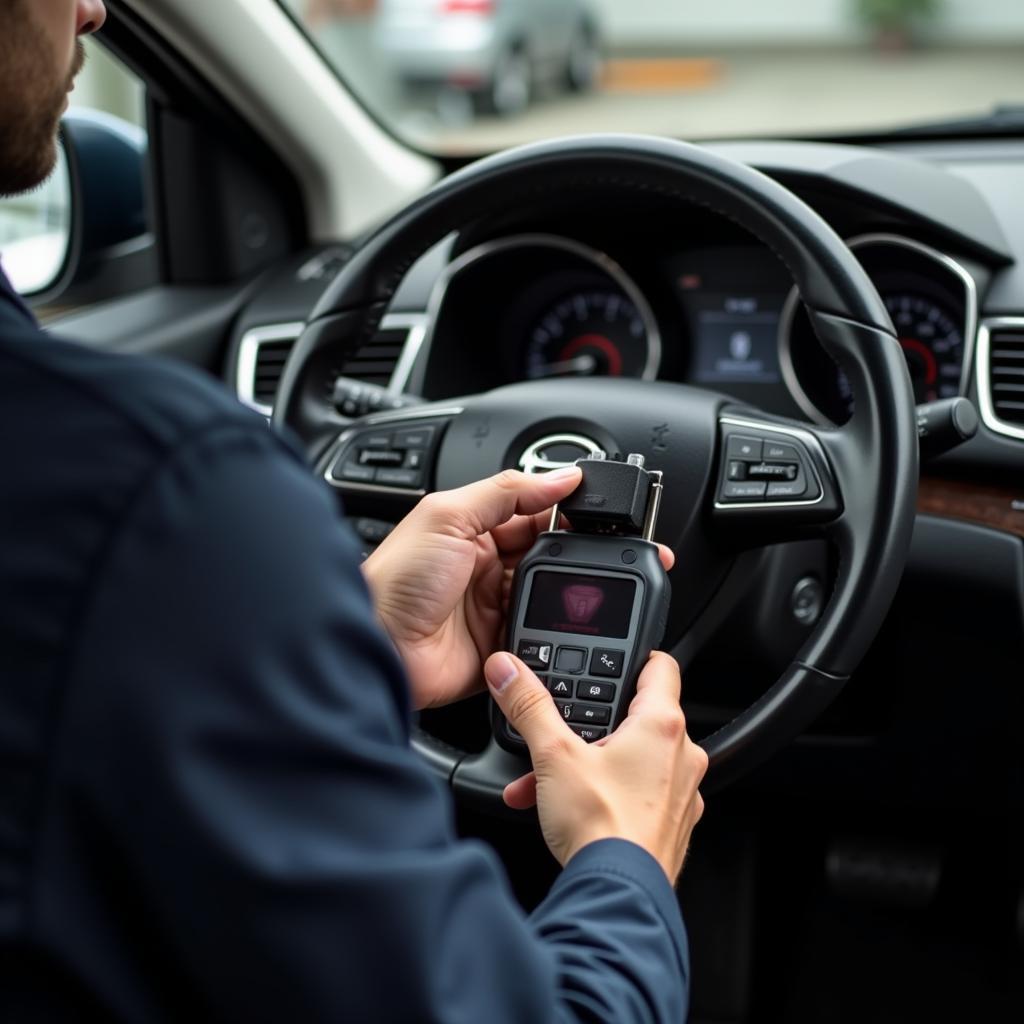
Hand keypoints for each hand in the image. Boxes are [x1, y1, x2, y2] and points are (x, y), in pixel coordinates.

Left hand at [361, 468, 572, 708]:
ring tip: (563, 591)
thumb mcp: (448, 516)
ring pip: (548, 597)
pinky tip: (553, 624)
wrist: (379, 645)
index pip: (530, 513)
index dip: (559, 510)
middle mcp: (485, 568)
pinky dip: (549, 632)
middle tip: (583, 554)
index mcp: (473, 531)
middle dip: (564, 554)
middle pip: (545, 555)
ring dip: (557, 594)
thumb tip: (561, 476)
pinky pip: (538, 636)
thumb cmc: (395, 580)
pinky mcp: (499, 646)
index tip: (589, 510)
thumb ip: (506, 491)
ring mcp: (493, 608)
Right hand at [485, 651, 707, 882]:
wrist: (618, 896)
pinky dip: (605, 794)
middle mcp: (681, 755)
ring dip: (591, 765)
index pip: (660, 667)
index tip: (614, 659)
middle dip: (593, 727)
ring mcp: (681, 793)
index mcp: (662, 725)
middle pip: (637, 718)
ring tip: (550, 780)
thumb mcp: (553, 754)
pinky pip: (637, 795)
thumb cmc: (602, 827)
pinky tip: (566, 808)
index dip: (635, 658)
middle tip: (562, 733)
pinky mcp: (672, 824)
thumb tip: (509, 671)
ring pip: (633, 761)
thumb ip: (529, 706)